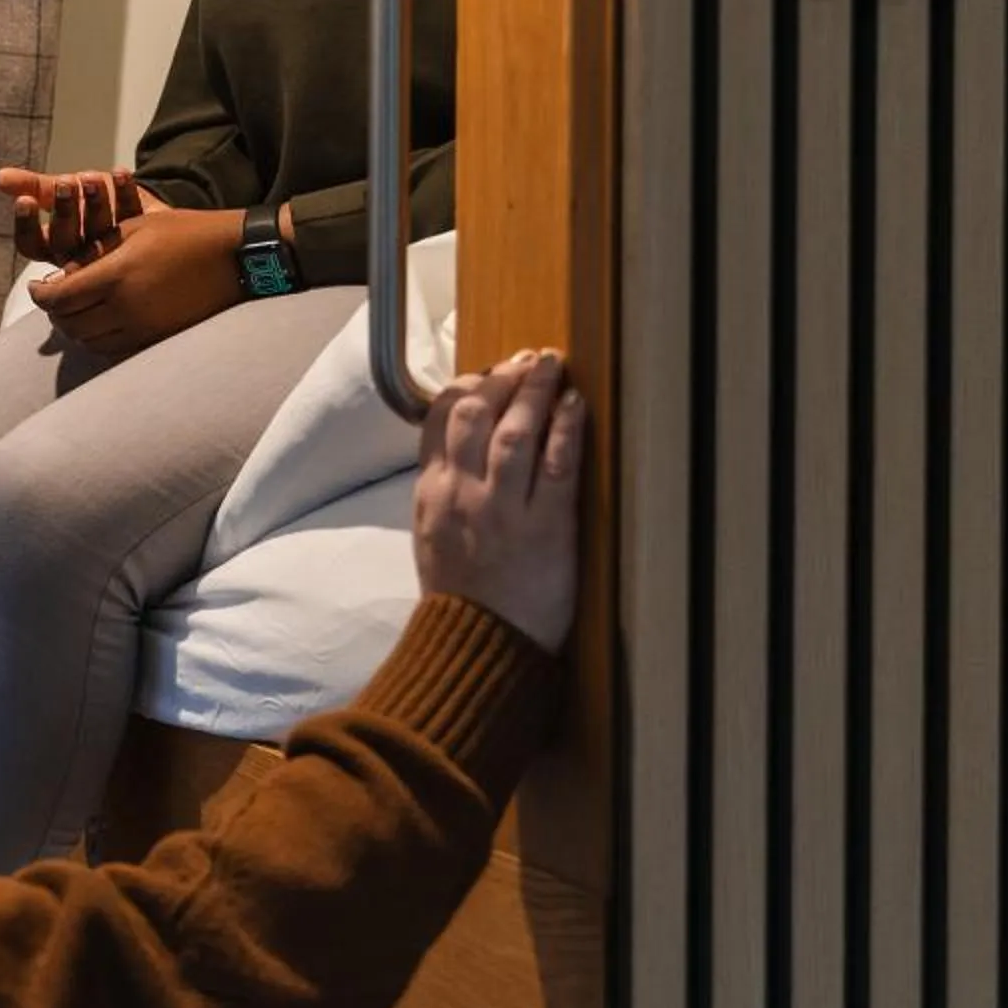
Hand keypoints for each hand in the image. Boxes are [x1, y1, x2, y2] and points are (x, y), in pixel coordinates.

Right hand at [0, 166, 145, 266]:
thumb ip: (31, 186)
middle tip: (65, 185)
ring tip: (92, 178)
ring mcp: (111, 253)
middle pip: (67, 242)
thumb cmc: (88, 200)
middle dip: (64, 211)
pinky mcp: (141, 241)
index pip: (31, 245)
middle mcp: (80, 256)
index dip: (27, 224)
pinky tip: (120, 173)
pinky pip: (133, 219)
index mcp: (54, 247)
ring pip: (99, 234)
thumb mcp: (58, 191)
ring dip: (95, 204)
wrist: (134, 202)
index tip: (25, 200)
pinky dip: (127, 194)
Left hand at [26, 207, 242, 356]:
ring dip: (75, 327)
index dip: (40, 295)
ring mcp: (142, 328)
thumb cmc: (182, 233)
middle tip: (52, 297)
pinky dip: (97, 338)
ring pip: (88, 341)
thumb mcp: (131, 229)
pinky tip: (99, 320)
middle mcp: (126, 308)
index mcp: (116, 275)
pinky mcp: (156, 339)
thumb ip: (92, 254)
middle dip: (54, 312)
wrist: (232, 258)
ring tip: (74, 309)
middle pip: (70, 324)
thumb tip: (61, 278)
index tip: (35, 287)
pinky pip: (112, 348)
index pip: (60, 298)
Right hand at [412, 351, 587, 650]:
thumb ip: (443, 489)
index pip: (438, 419)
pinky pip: (556, 466)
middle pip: (475, 412)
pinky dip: (565, 428)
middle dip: (501, 377)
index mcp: (432, 494)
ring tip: (551, 364)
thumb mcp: (432, 536)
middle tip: (526, 359)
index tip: (488, 372)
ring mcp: (503, 509)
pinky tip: (575, 404)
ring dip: (534, 389)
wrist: (477, 648)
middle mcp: (462, 493)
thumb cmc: (460, 597)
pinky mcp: (545, 528)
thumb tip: (457, 449)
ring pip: (514, 430)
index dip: (466, 385)